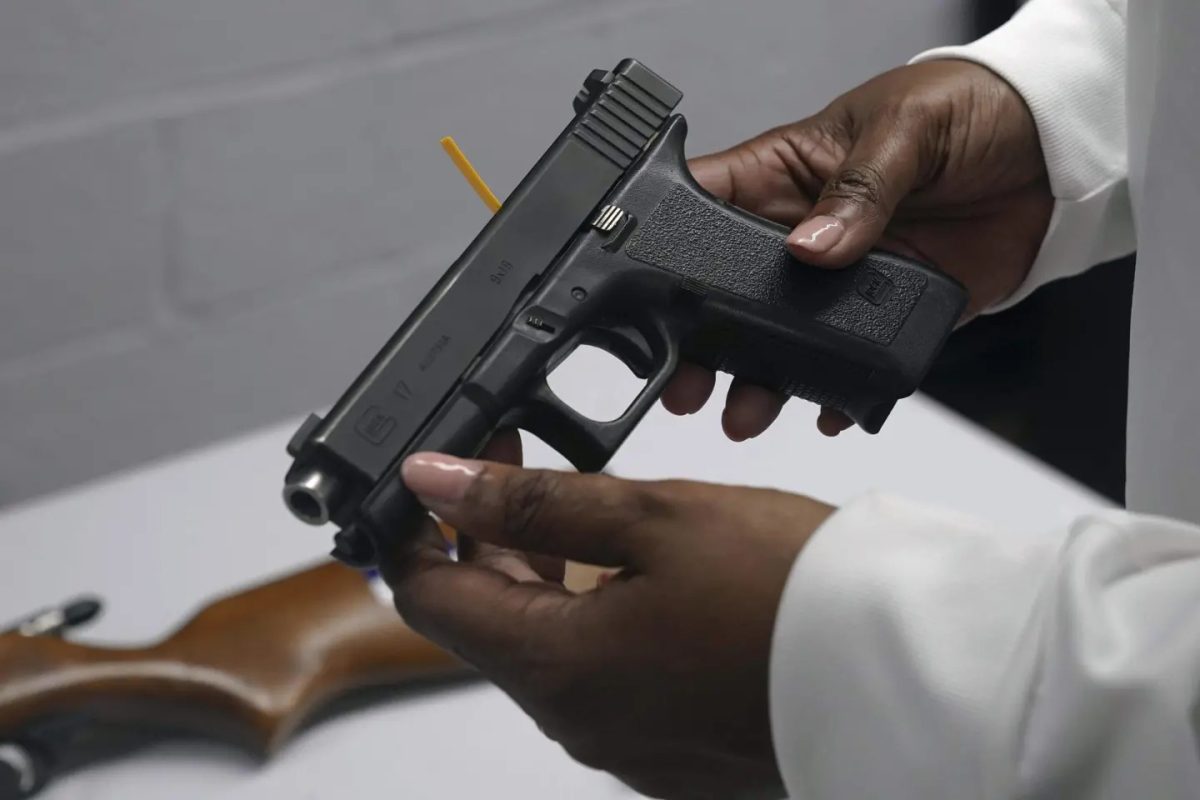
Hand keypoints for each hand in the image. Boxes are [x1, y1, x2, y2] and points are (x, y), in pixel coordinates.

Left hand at [383, 451, 835, 799]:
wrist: (907, 673)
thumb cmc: (792, 594)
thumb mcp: (652, 519)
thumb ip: (533, 504)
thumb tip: (435, 482)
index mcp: (558, 670)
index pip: (428, 600)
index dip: (415, 531)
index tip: (437, 477)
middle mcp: (579, 723)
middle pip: (489, 623)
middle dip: (487, 540)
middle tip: (517, 460)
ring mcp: (626, 743)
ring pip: (548, 647)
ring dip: (544, 576)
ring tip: (581, 502)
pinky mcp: (669, 746)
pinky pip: (603, 677)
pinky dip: (596, 618)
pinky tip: (635, 570)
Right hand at [662, 60, 1052, 438]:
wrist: (1054, 150)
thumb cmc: (969, 108)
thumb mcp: (906, 130)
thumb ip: (859, 188)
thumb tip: (810, 246)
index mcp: (784, 174)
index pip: (704, 205)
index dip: (666, 247)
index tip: (648, 292)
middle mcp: (802, 233)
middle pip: (727, 292)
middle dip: (701, 340)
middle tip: (687, 381)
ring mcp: (842, 279)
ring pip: (780, 339)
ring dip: (758, 379)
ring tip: (744, 412)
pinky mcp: (890, 311)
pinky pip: (853, 362)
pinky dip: (838, 392)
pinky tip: (827, 409)